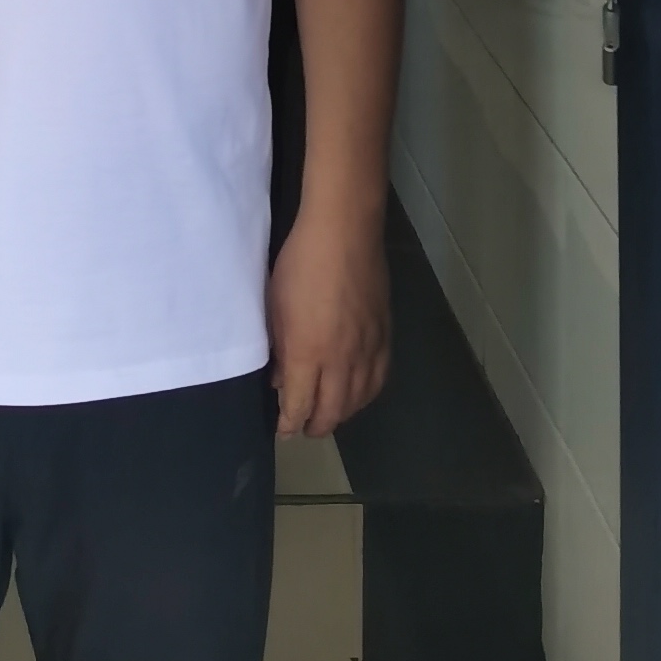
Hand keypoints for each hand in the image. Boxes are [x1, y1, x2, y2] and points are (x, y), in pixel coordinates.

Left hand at [266, 209, 390, 438]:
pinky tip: (357, 393)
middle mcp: (341, 361)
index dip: (288, 424)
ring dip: (341, 414)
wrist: (344, 231)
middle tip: (302, 426)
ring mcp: (367, 349)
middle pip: (332, 413)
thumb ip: (279, 348)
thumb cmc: (300, 263)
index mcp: (308, 353)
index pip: (299, 406)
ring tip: (328, 413)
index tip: (281, 429)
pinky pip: (379, 379)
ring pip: (358, 401)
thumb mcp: (275, 306)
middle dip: (314, 426)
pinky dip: (366, 395)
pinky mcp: (385, 336)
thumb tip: (281, 377)